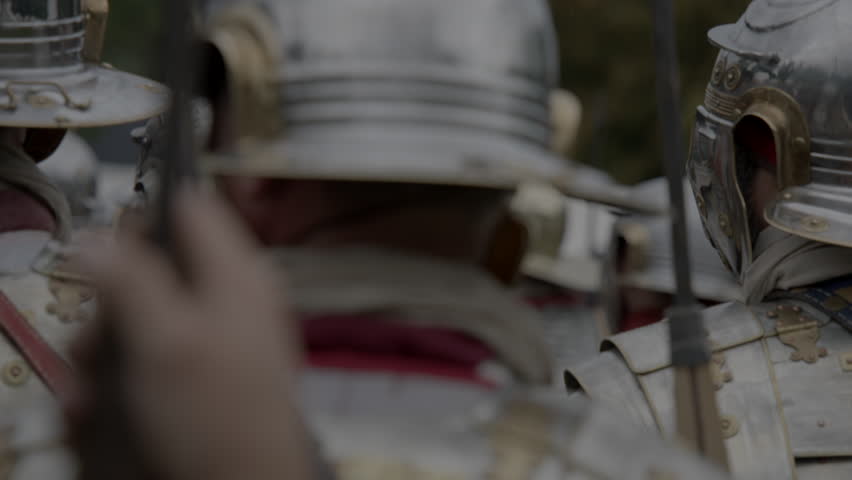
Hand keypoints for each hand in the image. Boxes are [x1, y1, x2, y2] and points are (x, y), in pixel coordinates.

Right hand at [75, 190, 305, 479]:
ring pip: (152, 315)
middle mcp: (238, 295)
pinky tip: (106, 409)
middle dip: (114, 305)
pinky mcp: (214, 369)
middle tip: (94, 346)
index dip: (145, 220)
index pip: (191, 207)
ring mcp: (228, 334)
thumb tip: (100, 234)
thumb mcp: (164, 340)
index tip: (111, 257)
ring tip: (91, 395)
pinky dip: (130, 376)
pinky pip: (162, 352)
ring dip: (111, 352)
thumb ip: (134, 279)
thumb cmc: (213, 415)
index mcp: (238, 272)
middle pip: (160, 268)